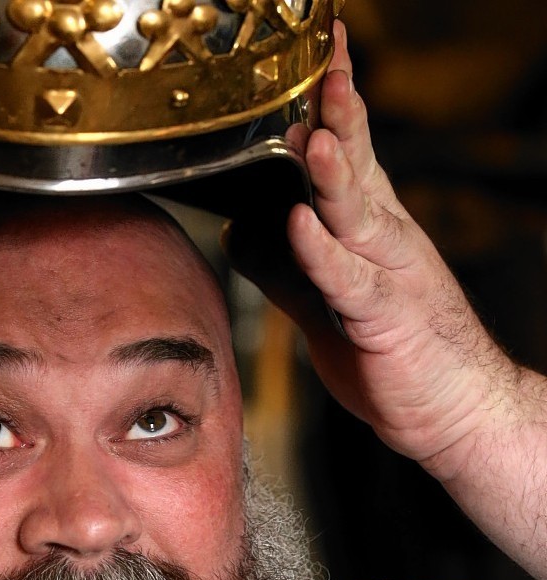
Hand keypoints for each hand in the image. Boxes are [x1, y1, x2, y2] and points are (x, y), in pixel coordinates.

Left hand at [283, 20, 515, 478]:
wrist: (452, 411)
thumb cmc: (391, 352)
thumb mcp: (326, 302)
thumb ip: (287, 267)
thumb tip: (242, 234)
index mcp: (370, 230)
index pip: (351, 153)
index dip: (334, 103)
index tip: (320, 51)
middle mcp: (384, 241)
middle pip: (360, 165)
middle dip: (341, 112)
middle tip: (325, 61)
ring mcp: (389, 277)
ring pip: (358, 215)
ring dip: (335, 173)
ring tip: (314, 132)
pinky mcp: (385, 319)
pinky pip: (350, 281)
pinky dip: (323, 253)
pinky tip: (300, 225)